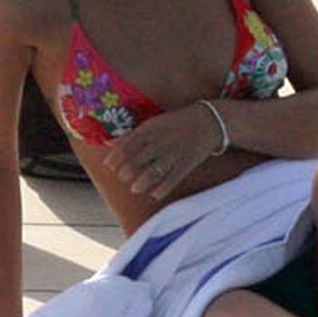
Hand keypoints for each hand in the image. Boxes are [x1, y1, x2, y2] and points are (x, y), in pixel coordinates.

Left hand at [103, 103, 224, 200]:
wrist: (209, 122)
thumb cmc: (177, 122)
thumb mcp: (153, 123)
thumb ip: (131, 135)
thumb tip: (108, 143)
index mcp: (150, 130)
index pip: (126, 146)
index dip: (115, 158)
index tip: (108, 167)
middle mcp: (159, 142)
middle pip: (137, 161)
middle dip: (126, 172)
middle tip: (122, 178)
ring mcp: (173, 154)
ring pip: (152, 172)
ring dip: (141, 183)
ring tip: (135, 188)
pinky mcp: (186, 164)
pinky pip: (171, 180)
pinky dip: (162, 190)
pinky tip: (154, 195)